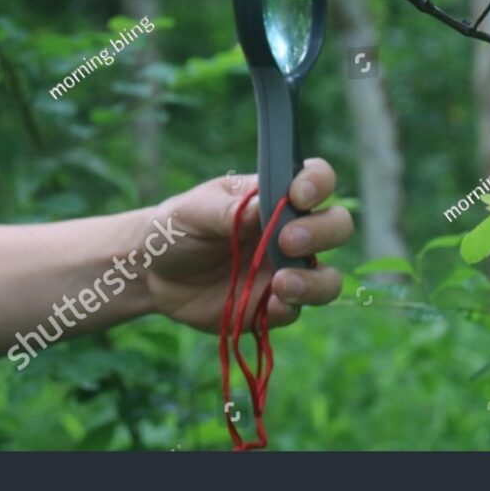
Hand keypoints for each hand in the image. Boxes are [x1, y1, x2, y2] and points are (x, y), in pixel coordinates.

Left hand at [139, 158, 351, 332]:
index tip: (299, 194)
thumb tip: (267, 207)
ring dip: (314, 281)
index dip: (318, 183)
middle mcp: (291, 231)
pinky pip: (297, 310)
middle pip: (337, 227)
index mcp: (275, 196)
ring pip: (328, 277)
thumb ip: (230, 210)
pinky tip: (269, 305)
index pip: (317, 180)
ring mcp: (286, 270)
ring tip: (282, 283)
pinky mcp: (273, 306)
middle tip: (286, 241)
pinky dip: (289, 308)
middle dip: (323, 233)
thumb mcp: (193, 211)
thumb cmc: (176, 228)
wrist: (152, 274)